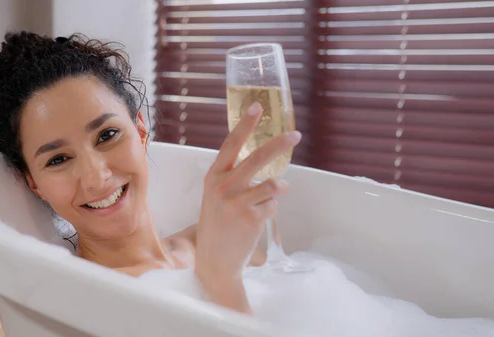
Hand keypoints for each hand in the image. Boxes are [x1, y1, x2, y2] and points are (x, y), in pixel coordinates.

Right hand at [194, 102, 300, 312]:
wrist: (214, 260)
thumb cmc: (218, 224)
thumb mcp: (215, 195)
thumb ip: (233, 176)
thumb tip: (265, 157)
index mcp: (213, 177)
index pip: (231, 145)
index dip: (245, 125)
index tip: (257, 107)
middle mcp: (222, 187)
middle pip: (257, 158)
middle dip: (279, 144)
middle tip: (295, 135)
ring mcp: (236, 203)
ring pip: (272, 184)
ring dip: (279, 188)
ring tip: (274, 194)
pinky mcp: (251, 218)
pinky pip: (273, 204)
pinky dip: (271, 209)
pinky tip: (257, 219)